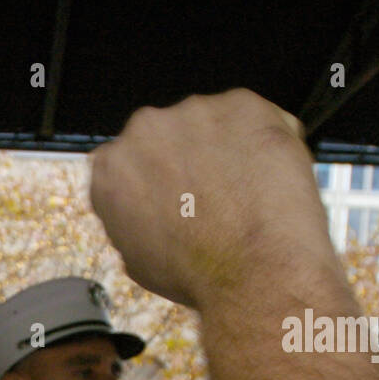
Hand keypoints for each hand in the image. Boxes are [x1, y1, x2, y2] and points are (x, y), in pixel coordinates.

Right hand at [88, 89, 338, 311]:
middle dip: (189, 158)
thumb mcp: (136, 259)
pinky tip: (267, 180)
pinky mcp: (241, 105)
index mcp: (111, 168)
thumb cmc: (196, 274)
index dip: (156, 178)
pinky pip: (253, 119)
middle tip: (213, 195)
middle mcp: (144, 130)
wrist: (252, 269)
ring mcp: (193, 112)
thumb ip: (132, 219)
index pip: (128, 161)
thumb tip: (148, 213)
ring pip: (211, 125)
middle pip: (168, 135)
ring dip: (226, 148)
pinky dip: (263, 141)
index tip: (174, 193)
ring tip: (245, 192)